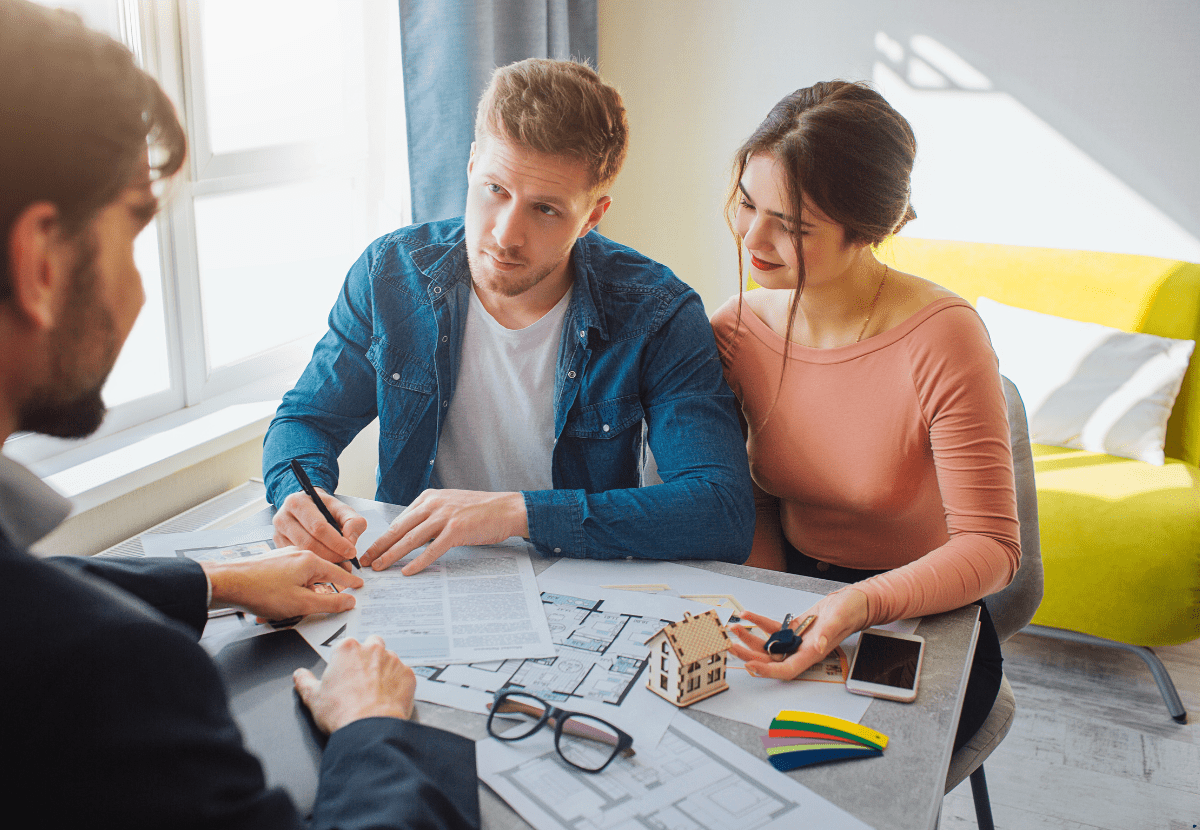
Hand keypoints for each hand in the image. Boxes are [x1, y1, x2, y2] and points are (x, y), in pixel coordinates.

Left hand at [202, 547, 362, 619]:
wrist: (227, 583)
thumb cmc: (261, 591)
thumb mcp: (302, 604)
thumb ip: (329, 604)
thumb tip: (349, 601)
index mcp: (310, 561)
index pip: (339, 572)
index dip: (350, 582)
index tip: (359, 586)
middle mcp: (299, 555)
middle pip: (321, 575)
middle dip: (324, 592)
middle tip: (331, 604)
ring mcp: (284, 558)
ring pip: (304, 578)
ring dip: (303, 595)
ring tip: (294, 611)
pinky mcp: (271, 565)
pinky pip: (290, 579)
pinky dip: (290, 592)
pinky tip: (280, 605)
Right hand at [273, 488, 366, 566]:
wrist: (308, 507)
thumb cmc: (325, 508)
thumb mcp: (342, 509)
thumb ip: (353, 521)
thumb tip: (350, 541)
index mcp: (298, 502)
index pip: (318, 527)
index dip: (337, 542)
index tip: (351, 552)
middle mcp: (283, 517)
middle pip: (308, 543)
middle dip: (331, 555)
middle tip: (346, 561)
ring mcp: (278, 533)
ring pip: (302, 554)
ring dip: (323, 562)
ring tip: (339, 564)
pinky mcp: (278, 545)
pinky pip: (296, 560)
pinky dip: (313, 565)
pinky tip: (325, 564)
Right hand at [292, 635, 414, 733]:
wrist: (369, 729)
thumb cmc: (342, 713)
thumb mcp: (313, 698)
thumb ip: (304, 681)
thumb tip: (300, 675)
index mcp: (347, 649)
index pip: (346, 645)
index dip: (345, 661)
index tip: (344, 673)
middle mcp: (372, 649)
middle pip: (371, 644)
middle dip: (368, 658)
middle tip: (361, 679)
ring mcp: (393, 660)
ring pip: (389, 659)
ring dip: (384, 670)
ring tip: (375, 692)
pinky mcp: (408, 675)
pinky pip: (403, 675)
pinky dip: (398, 684)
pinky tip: (388, 698)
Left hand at [359, 489, 528, 574]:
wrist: (507, 508)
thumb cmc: (481, 511)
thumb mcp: (450, 506)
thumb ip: (430, 518)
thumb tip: (411, 538)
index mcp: (429, 498)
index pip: (399, 520)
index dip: (382, 537)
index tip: (370, 550)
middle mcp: (433, 504)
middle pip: (399, 529)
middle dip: (379, 547)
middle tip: (364, 561)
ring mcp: (444, 516)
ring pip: (410, 539)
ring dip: (391, 555)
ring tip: (379, 567)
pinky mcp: (456, 530)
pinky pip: (431, 549)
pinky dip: (418, 562)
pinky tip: (407, 571)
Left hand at [727, 588, 869, 679]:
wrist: (854, 602)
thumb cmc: (851, 611)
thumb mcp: (840, 618)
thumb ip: (828, 633)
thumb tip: (817, 646)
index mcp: (813, 653)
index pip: (786, 669)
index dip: (768, 671)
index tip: (750, 666)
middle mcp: (802, 650)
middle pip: (771, 660)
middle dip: (749, 655)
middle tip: (731, 647)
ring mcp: (797, 641)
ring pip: (769, 646)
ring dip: (750, 639)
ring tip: (735, 629)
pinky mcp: (795, 630)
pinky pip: (773, 629)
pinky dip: (759, 623)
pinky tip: (748, 616)